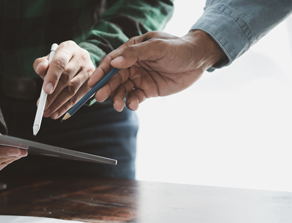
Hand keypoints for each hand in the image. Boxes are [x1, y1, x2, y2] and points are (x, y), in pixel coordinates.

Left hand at [33, 40, 94, 118]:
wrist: (77, 61)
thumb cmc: (59, 61)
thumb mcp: (48, 59)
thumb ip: (41, 64)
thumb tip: (41, 69)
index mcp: (68, 48)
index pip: (60, 63)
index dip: (52, 77)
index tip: (45, 91)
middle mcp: (81, 57)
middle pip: (67, 79)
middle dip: (53, 95)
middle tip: (43, 106)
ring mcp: (89, 70)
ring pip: (73, 90)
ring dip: (59, 104)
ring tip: (47, 112)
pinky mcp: (92, 83)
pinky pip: (78, 98)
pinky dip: (66, 107)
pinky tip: (56, 113)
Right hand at [89, 30, 226, 111]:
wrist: (199, 60)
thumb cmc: (178, 48)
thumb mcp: (157, 47)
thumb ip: (135, 54)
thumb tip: (114, 62)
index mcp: (132, 51)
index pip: (111, 62)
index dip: (101, 72)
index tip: (92, 83)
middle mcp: (132, 65)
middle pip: (114, 78)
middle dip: (106, 88)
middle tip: (100, 97)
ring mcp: (139, 78)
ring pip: (122, 90)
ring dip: (117, 98)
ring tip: (118, 106)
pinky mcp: (147, 90)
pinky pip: (134, 98)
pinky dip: (131, 103)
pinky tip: (132, 105)